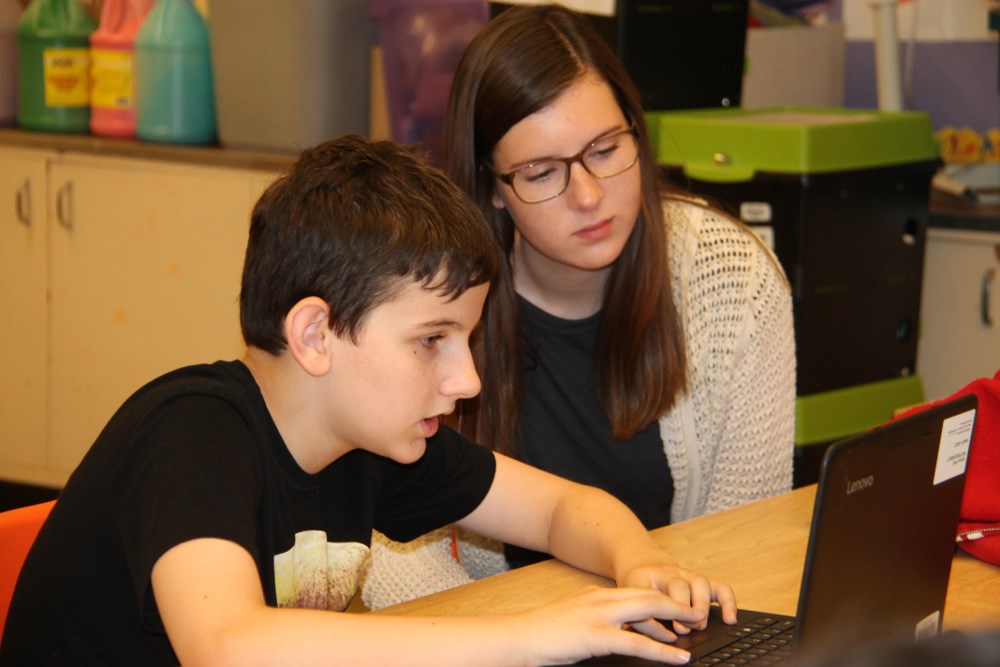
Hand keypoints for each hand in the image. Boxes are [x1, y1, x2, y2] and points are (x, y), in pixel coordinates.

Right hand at [516, 585, 704, 665]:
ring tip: (694, 632)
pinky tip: (677, 658)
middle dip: (676, 605)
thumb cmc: (544, 633)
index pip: (639, 592)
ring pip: (648, 613)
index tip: (679, 610)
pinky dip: (662, 651)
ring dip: (675, 623)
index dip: (663, 600)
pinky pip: (637, 644)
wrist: (521, 637)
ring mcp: (600, 616)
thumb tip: (619, 630)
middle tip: (697, 615)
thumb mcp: (576, 619)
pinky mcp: (597, 636)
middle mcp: (602, 600)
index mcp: (597, 595)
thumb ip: (597, 618)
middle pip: (649, 596)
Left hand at [617, 560, 736, 634]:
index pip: (654, 593)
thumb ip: (636, 615)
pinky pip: (718, 587)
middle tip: (685, 628)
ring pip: (699, 582)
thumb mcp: (628, 597)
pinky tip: (730, 619)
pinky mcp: (700, 580)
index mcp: (646, 578)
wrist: (642, 563)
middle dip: (684, 608)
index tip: (675, 629)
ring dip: (702, 604)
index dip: (665, 612)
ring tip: (701, 624)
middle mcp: (668, 573)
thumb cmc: (636, 585)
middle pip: (678, 585)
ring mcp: (686, 575)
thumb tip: (642, 638)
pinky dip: (727, 602)